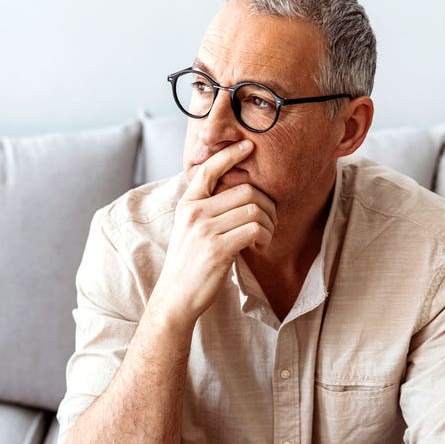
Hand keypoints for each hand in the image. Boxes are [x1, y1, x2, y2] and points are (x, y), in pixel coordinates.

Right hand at [149, 140, 276, 326]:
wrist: (176, 297)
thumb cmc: (189, 264)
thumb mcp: (190, 229)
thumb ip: (208, 209)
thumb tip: (241, 194)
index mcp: (187, 204)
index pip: (210, 169)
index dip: (230, 154)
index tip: (248, 146)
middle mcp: (194, 212)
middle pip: (245, 190)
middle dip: (266, 204)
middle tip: (269, 221)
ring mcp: (205, 230)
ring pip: (254, 210)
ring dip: (268, 224)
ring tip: (263, 237)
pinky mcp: (217, 249)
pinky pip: (254, 229)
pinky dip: (264, 237)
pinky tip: (258, 246)